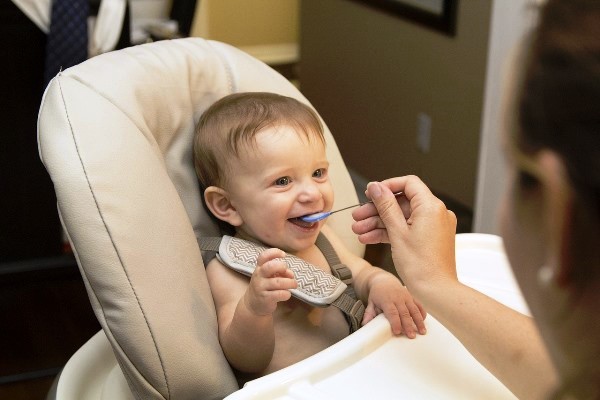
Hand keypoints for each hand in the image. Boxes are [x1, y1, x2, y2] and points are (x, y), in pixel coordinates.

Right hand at [244, 248, 296, 315]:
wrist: (252, 305)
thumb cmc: (264, 287)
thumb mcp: (269, 277)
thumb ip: (280, 272)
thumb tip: (291, 274)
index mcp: (259, 268)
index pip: (263, 256)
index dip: (274, 252)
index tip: (283, 255)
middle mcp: (259, 276)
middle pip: (270, 267)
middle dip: (282, 267)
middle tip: (288, 273)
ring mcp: (261, 287)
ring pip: (278, 282)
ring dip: (290, 283)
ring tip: (293, 284)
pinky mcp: (265, 298)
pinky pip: (279, 294)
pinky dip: (287, 294)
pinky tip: (287, 294)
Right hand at [351, 176, 456, 291]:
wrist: (436, 292)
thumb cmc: (421, 266)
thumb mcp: (397, 232)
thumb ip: (386, 206)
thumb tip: (376, 187)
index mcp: (431, 207)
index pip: (408, 183)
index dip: (387, 186)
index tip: (371, 193)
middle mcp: (436, 213)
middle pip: (401, 202)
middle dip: (377, 209)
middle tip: (358, 216)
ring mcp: (433, 227)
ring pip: (401, 217)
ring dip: (379, 223)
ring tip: (359, 231)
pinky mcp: (429, 238)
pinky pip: (407, 229)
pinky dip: (390, 232)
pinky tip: (370, 238)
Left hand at [362, 273, 426, 337]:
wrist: (384, 280)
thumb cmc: (377, 294)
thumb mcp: (371, 302)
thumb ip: (369, 313)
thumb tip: (365, 325)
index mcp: (387, 300)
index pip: (392, 312)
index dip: (395, 322)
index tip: (397, 332)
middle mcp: (398, 298)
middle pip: (404, 313)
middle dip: (408, 325)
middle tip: (411, 336)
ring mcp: (406, 297)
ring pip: (414, 309)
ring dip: (419, 321)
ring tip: (422, 332)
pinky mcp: (411, 296)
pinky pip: (418, 305)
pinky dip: (422, 313)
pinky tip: (424, 322)